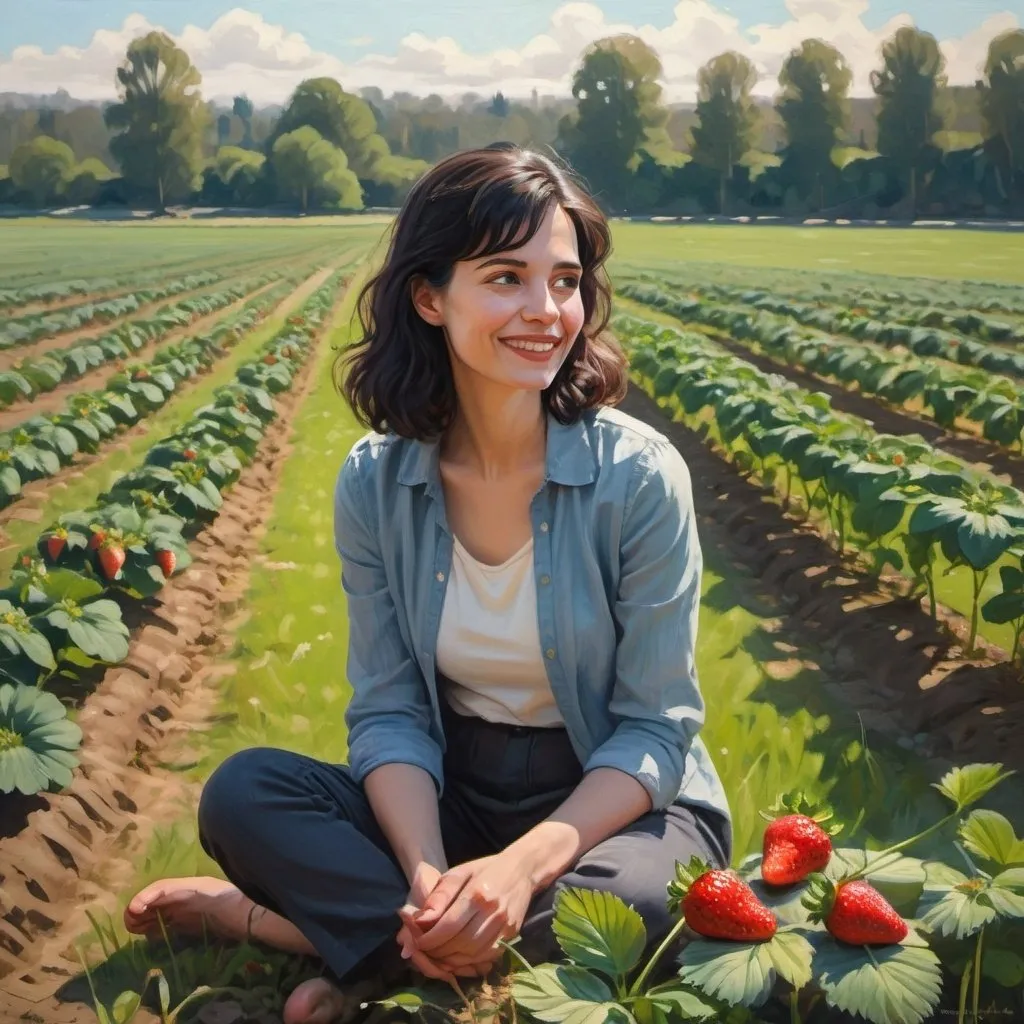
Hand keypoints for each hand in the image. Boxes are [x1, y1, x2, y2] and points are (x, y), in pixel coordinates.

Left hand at [401, 853, 533, 973]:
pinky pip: (487, 957)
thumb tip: (420, 920)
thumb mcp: (459, 873)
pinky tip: (457, 956)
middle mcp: (493, 912)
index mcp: (477, 893)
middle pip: (461, 944)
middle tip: (424, 951)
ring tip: (438, 955)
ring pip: (474, 955)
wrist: (522, 870)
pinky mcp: (512, 935)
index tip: (417, 941)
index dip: (430, 939)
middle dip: (438, 952)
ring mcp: (505, 926)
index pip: (449, 926)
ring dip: (452, 960)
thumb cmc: (485, 869)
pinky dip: (469, 962)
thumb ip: (439, 896)